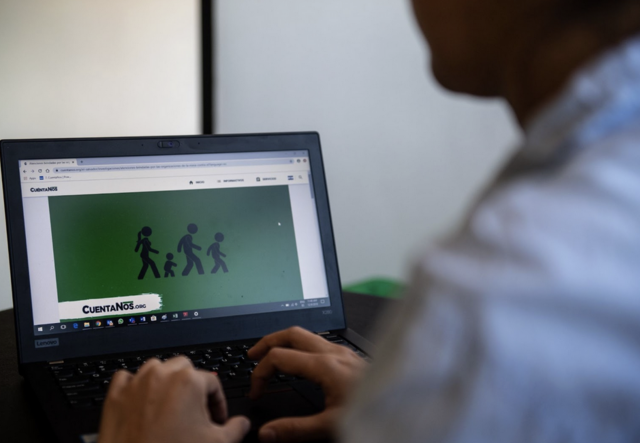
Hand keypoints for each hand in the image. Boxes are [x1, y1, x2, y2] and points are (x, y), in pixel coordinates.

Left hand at [98, 356, 249, 442]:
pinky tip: (143, 403)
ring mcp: (136, 383)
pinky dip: (135, 386)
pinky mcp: (115, 395)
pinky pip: (127, 378)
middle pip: (185, 368)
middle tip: (195, 413)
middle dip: (192, 388)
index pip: (213, 382)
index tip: (216, 419)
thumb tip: (241, 424)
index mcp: (189, 381)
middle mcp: (162, 375)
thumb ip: (236, 429)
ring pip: (157, 368)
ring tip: (170, 408)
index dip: (218, 404)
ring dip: (166, 382)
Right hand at [248, 327, 366, 442]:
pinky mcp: (349, 356)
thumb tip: (268, 433)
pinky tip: (302, 361)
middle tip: (252, 355)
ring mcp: (342, 351)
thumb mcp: (331, 425)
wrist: (407, 401)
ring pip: (305, 334)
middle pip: (290, 333)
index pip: (279, 357)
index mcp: (324, 365)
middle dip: (267, 342)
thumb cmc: (375, 409)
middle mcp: (333, 352)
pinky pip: (319, 342)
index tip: (256, 390)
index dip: (260, 373)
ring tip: (272, 354)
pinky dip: (301, 346)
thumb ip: (296, 429)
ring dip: (284, 341)